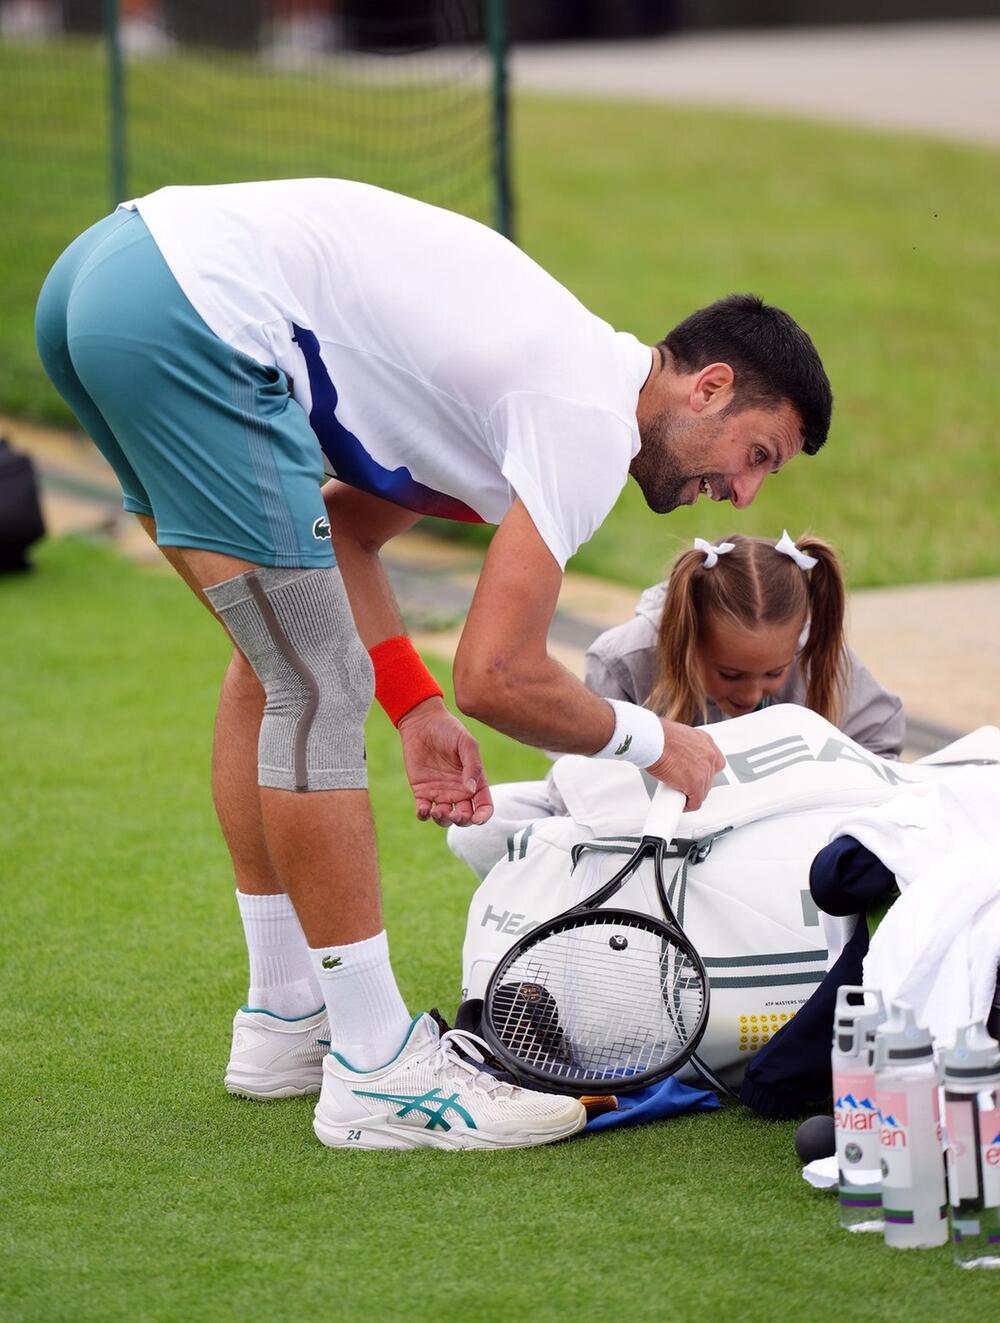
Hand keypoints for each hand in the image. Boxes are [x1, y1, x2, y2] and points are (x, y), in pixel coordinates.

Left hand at [397, 697, 493, 826]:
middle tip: (456, 814)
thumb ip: (472, 766)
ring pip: (444, 818)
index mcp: (475, 781)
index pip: (484, 806)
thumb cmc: (449, 730)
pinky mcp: (422, 791)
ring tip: (437, 811)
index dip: (483, 816)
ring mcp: (440, 793)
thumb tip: (471, 791)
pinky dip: (424, 815)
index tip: (477, 819)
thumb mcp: (466, 744)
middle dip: (462, 821)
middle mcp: (459, 791)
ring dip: (442, 820)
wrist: (423, 722)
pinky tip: (424, 809)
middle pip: (464, 817)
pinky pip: (423, 811)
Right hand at [645, 720, 725, 811]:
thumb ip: (683, 749)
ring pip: (703, 792)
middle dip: (696, 783)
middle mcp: (708, 755)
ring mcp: (704, 770)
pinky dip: (686, 806)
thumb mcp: (677, 737)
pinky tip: (677, 803)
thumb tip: (678, 758)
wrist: (651, 740)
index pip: (713, 761)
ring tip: (677, 791)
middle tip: (682, 783)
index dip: (702, 770)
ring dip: (690, 794)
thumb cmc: (656, 736)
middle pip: (709, 778)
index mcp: (704, 741)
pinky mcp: (695, 784)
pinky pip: (695, 803)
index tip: (693, 773)